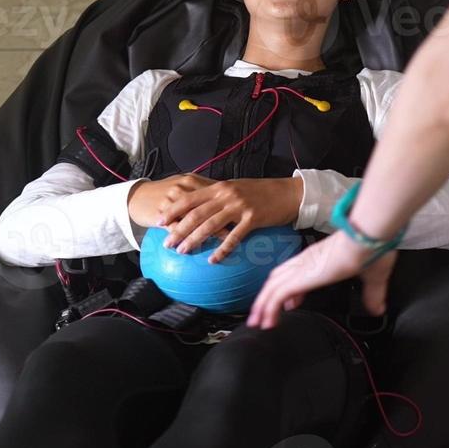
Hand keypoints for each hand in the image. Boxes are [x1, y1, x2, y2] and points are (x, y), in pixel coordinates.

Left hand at [129, 174, 303, 262]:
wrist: (289, 193)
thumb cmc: (264, 193)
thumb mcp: (237, 189)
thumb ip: (219, 196)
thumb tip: (201, 207)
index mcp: (220, 187)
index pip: (190, 198)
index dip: (173, 210)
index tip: (159, 221)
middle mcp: (227, 195)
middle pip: (196, 214)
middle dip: (178, 229)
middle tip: (167, 243)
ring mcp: (239, 206)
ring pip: (210, 225)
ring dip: (194, 240)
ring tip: (183, 251)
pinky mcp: (253, 218)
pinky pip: (234, 237)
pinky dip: (222, 250)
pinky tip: (213, 260)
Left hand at [246, 231, 396, 329]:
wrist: (368, 237)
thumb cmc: (371, 249)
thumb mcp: (372, 276)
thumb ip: (372, 294)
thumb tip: (378, 308)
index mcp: (320, 257)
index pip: (295, 271)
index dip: (289, 288)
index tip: (291, 303)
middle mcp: (306, 260)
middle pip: (278, 277)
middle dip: (269, 296)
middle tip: (266, 314)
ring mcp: (301, 268)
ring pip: (272, 286)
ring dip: (262, 305)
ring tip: (259, 322)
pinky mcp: (300, 276)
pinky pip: (276, 295)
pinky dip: (268, 308)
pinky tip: (267, 322)